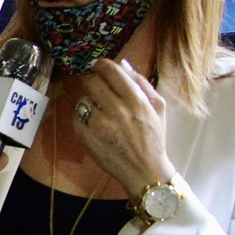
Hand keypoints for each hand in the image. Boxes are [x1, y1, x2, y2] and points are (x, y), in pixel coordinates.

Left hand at [75, 60, 172, 197]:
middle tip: (97, 86)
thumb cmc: (153, 137)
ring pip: (83, 99)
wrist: (144, 170)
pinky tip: (96, 126)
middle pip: (91, 81)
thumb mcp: (158, 107)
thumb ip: (141, 83)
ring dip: (89, 102)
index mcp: (136, 101)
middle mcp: (117, 110)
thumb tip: (123, 64)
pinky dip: (84, 118)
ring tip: (101, 112)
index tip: (98, 66)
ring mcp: (99, 124)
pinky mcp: (85, 136)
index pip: (110, 71)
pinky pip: (77, 117)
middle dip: (92, 80)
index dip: (101, 64)